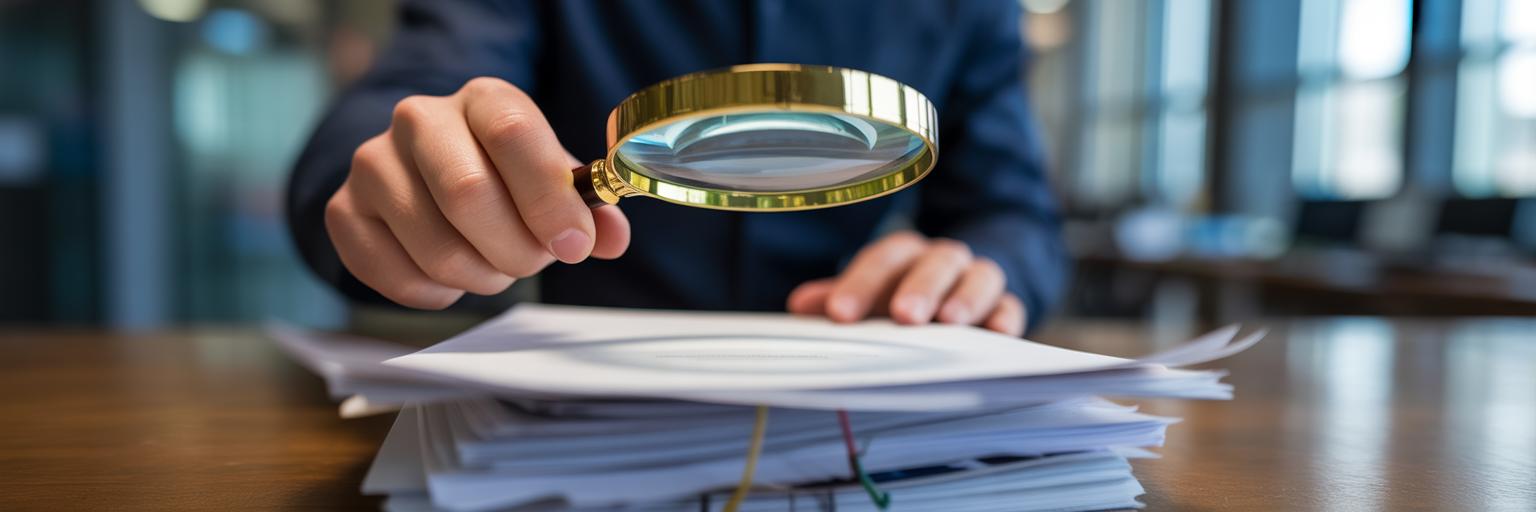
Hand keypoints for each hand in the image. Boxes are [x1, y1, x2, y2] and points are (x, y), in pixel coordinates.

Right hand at [325, 77, 630, 308]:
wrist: (426, 173)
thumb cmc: (502, 175)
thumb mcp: (551, 178)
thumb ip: (588, 206)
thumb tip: (607, 237)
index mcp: (483, 99)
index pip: (512, 132)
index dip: (548, 197)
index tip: (574, 243)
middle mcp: (419, 120)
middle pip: (467, 194)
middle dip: (516, 249)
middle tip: (534, 261)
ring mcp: (373, 165)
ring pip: (436, 248)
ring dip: (482, 276)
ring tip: (495, 265)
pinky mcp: (344, 213)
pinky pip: (399, 278)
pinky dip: (439, 293)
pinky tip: (453, 275)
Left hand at [786, 231, 1025, 335]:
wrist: (960, 293)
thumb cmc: (905, 298)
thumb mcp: (871, 298)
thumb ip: (838, 300)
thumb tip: (799, 305)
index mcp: (905, 255)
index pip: (884, 258)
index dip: (861, 283)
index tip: (841, 314)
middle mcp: (944, 261)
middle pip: (935, 263)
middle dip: (920, 287)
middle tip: (904, 316)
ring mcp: (979, 281)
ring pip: (980, 276)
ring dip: (966, 298)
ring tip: (951, 322)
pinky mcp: (1006, 306)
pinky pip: (1012, 306)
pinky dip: (1006, 318)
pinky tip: (997, 334)